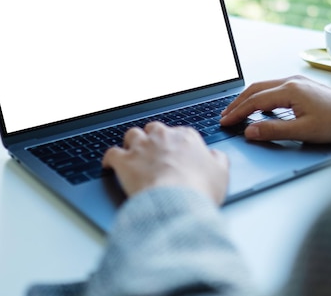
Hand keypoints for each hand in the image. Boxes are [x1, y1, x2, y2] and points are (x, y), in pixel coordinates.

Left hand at [102, 122, 229, 204]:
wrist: (177, 200)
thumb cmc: (200, 188)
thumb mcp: (221, 174)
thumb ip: (218, 160)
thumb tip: (215, 156)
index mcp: (186, 138)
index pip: (180, 133)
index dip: (177, 143)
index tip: (177, 153)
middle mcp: (163, 137)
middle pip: (154, 129)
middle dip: (153, 138)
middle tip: (155, 151)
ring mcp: (142, 147)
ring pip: (132, 135)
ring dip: (132, 143)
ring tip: (132, 152)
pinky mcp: (124, 161)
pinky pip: (111, 153)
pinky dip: (109, 159)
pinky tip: (109, 164)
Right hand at [220, 75, 330, 142]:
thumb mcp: (304, 131)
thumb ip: (274, 131)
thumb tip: (249, 131)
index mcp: (289, 89)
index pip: (254, 101)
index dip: (237, 112)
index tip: (225, 122)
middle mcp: (292, 81)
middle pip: (255, 89)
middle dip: (238, 103)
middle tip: (225, 116)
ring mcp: (299, 82)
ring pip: (265, 87)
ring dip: (249, 99)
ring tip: (237, 111)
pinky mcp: (305, 87)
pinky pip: (275, 89)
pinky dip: (262, 98)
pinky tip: (261, 108)